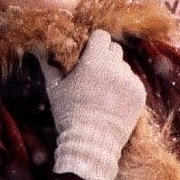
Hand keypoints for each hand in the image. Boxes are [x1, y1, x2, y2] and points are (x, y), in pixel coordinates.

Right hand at [38, 29, 145, 179]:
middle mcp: (116, 67)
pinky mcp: (140, 94)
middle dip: (105, 56)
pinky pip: (132, 82)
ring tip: (102, 92)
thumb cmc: (68, 114)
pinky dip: (124, 87)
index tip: (87, 54)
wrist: (91, 143)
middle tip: (93, 72)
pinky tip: (112, 101)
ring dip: (115, 72)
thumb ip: (49, 65)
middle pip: (114, 49)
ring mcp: (130, 81)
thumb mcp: (55, 89)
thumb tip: (39, 49)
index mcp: (95, 61)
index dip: (93, 43)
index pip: (101, 36)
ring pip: (123, 66)